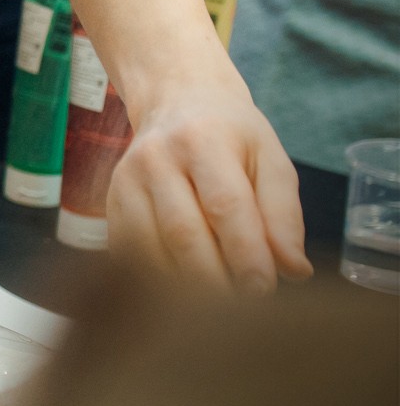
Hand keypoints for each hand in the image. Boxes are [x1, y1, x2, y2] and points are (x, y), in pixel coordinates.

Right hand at [108, 74, 309, 289]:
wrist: (176, 100)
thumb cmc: (231, 135)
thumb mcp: (271, 159)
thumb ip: (284, 215)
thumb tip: (294, 271)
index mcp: (204, 141)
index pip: (226, 206)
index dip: (245, 254)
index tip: (263, 290)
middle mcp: (157, 159)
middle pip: (183, 233)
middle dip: (215, 279)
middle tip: (242, 306)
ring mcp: (125, 181)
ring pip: (149, 250)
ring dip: (183, 286)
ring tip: (215, 304)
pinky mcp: (110, 203)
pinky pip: (128, 254)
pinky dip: (155, 280)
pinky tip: (182, 290)